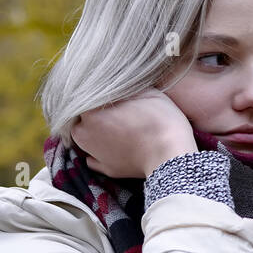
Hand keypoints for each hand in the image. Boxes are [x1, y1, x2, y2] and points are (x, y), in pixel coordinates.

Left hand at [72, 89, 196, 178]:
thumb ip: (125, 88)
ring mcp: (94, 155)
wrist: (170, 154)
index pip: (83, 97)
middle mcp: (84, 134)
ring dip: (95, 131)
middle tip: (115, 108)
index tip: (113, 92)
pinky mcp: (107, 170)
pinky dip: (101, 152)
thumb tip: (120, 83)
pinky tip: (116, 145)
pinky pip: (94, 158)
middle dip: (94, 112)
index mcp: (89, 112)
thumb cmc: (160, 120)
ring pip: (86, 138)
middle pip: (81, 118)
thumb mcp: (146, 92)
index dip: (99, 93)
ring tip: (117, 126)